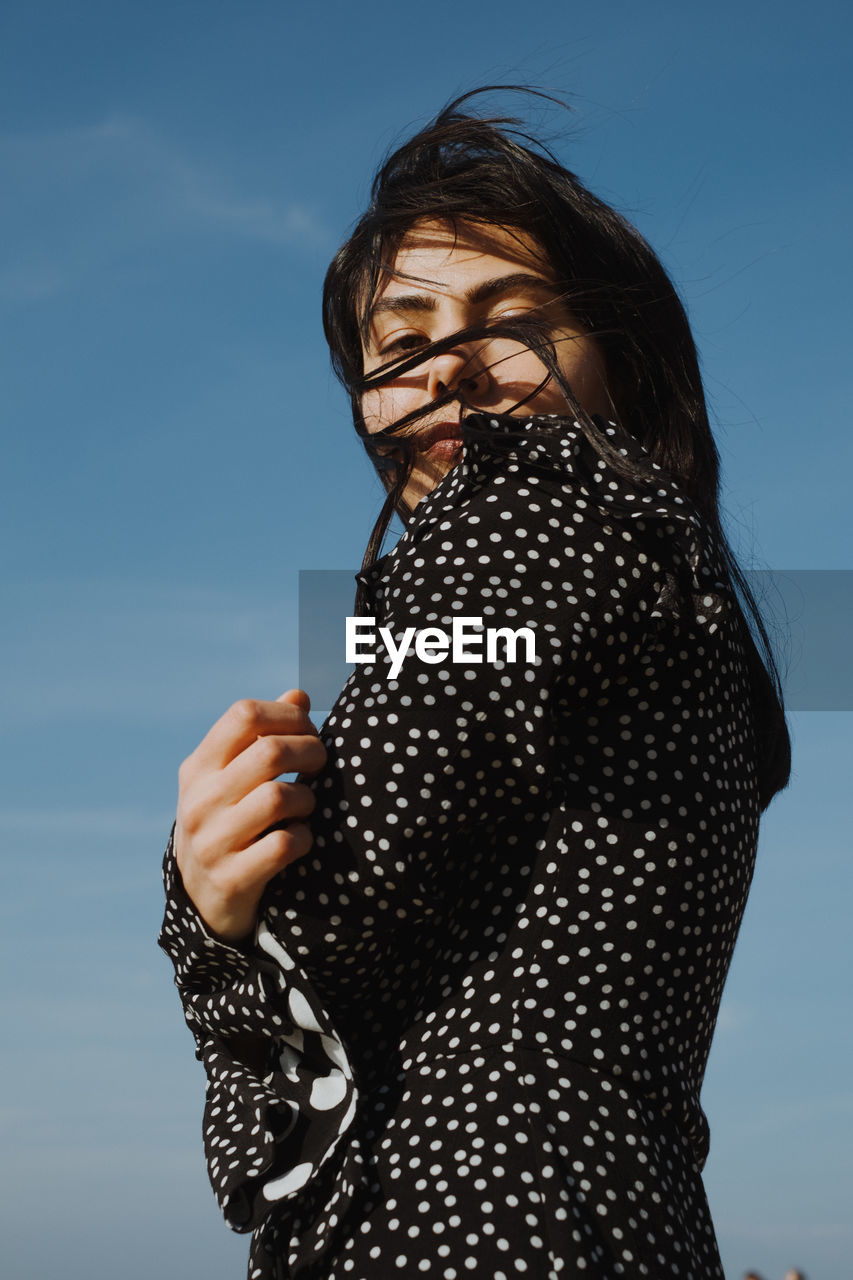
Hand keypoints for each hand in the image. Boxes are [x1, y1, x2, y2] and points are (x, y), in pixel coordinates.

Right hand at [174, 689, 326, 941]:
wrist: (201, 898)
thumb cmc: (228, 822)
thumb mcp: (230, 779)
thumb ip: (262, 736)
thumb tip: (300, 695)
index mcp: (198, 768)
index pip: (243, 714)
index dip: (287, 715)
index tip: (307, 731)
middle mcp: (199, 801)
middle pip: (269, 751)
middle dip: (310, 752)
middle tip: (320, 765)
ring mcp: (211, 841)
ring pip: (279, 797)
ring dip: (308, 799)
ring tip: (307, 805)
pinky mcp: (231, 878)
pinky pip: (284, 845)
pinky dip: (304, 838)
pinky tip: (301, 839)